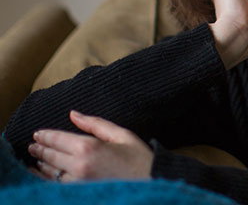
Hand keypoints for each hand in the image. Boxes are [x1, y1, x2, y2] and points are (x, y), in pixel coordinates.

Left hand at [28, 110, 152, 181]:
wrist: (151, 183)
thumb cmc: (139, 159)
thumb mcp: (121, 134)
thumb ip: (95, 123)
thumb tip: (73, 114)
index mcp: (89, 147)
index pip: (57, 139)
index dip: (44, 136)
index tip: (37, 134)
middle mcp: (79, 166)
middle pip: (50, 156)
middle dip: (39, 149)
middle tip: (33, 145)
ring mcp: (77, 183)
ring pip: (49, 173)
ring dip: (40, 165)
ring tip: (37, 159)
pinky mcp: (79, 194)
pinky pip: (55, 186)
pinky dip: (46, 180)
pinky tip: (44, 176)